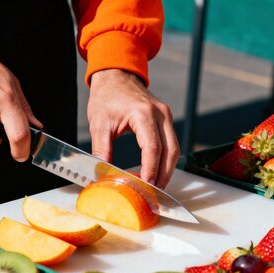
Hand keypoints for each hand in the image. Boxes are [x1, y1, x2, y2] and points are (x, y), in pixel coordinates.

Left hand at [88, 69, 179, 188]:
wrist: (115, 77)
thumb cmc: (106, 98)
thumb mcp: (99, 125)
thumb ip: (102, 150)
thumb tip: (102, 175)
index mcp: (143, 113)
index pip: (152, 147)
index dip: (151, 169)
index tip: (145, 185)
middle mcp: (160, 114)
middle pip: (170, 151)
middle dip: (164, 175)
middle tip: (153, 194)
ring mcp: (165, 116)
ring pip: (174, 149)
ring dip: (167, 170)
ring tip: (155, 187)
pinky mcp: (165, 120)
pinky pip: (170, 143)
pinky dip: (165, 160)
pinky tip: (156, 173)